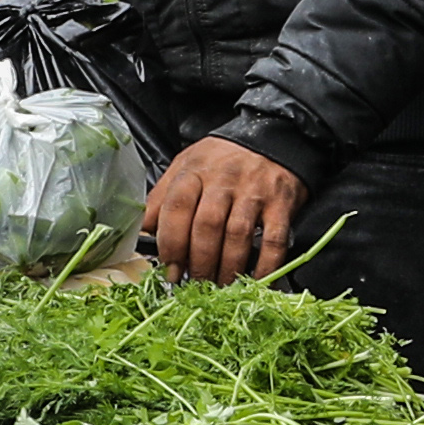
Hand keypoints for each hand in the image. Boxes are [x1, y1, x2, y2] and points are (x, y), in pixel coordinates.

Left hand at [144, 131, 307, 280]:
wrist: (273, 137)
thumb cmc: (224, 158)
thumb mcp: (186, 165)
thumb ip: (163, 196)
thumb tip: (142, 231)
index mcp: (195, 171)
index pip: (176, 208)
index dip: (170, 244)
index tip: (169, 270)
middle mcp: (224, 180)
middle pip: (206, 226)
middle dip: (198, 263)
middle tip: (195, 284)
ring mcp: (254, 192)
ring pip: (237, 236)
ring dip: (227, 268)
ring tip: (221, 286)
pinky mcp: (281, 204)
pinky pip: (273, 241)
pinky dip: (265, 266)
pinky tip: (255, 281)